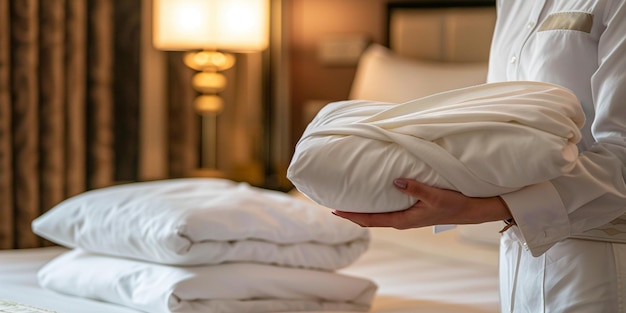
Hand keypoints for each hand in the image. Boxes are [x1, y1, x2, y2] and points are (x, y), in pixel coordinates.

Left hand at [332, 178, 511, 228]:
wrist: (472, 210)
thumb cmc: (455, 204)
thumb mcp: (435, 195)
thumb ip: (415, 188)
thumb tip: (394, 180)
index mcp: (403, 220)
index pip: (370, 220)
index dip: (351, 216)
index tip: (334, 211)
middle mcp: (401, 220)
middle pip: (370, 219)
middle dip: (352, 213)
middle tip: (333, 204)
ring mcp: (406, 216)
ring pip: (378, 214)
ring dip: (362, 208)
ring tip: (348, 198)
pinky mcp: (412, 210)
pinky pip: (387, 209)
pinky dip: (375, 204)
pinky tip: (372, 195)